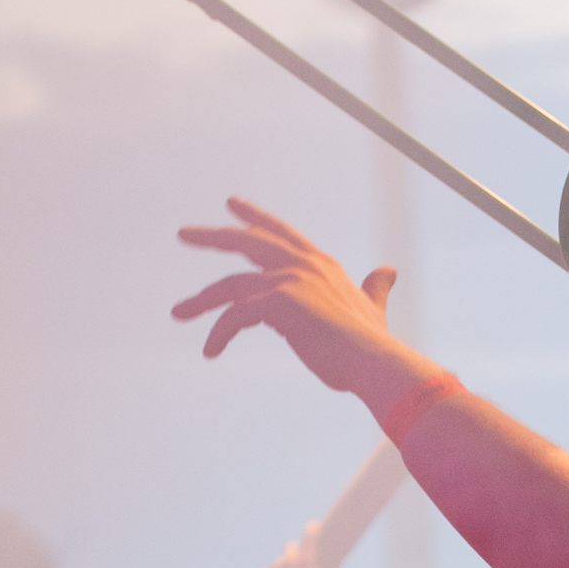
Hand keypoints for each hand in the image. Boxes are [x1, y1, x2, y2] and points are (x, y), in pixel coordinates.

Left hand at [173, 198, 413, 393]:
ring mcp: (291, 280)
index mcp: (322, 265)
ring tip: (178, 312)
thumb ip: (374, 288)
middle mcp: (304, 265)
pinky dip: (219, 333)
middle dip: (213, 236)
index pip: (281, 234)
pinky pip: (235, 316)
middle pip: (247, 243)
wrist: (376, 363)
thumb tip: (389, 271)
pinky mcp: (280, 302)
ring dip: (201, 300)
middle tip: (184, 233)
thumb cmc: (373, 345)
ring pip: (231, 285)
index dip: (256, 219)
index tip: (231, 204)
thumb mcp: (372, 307)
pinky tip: (210, 350)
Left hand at [255, 522, 332, 567]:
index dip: (313, 529)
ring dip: (286, 567)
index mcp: (308, 562)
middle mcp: (291, 561)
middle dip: (295, 552)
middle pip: (292, 546)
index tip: (314, 525)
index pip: (310, 537)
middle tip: (299, 563)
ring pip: (282, 560)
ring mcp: (277, 566)